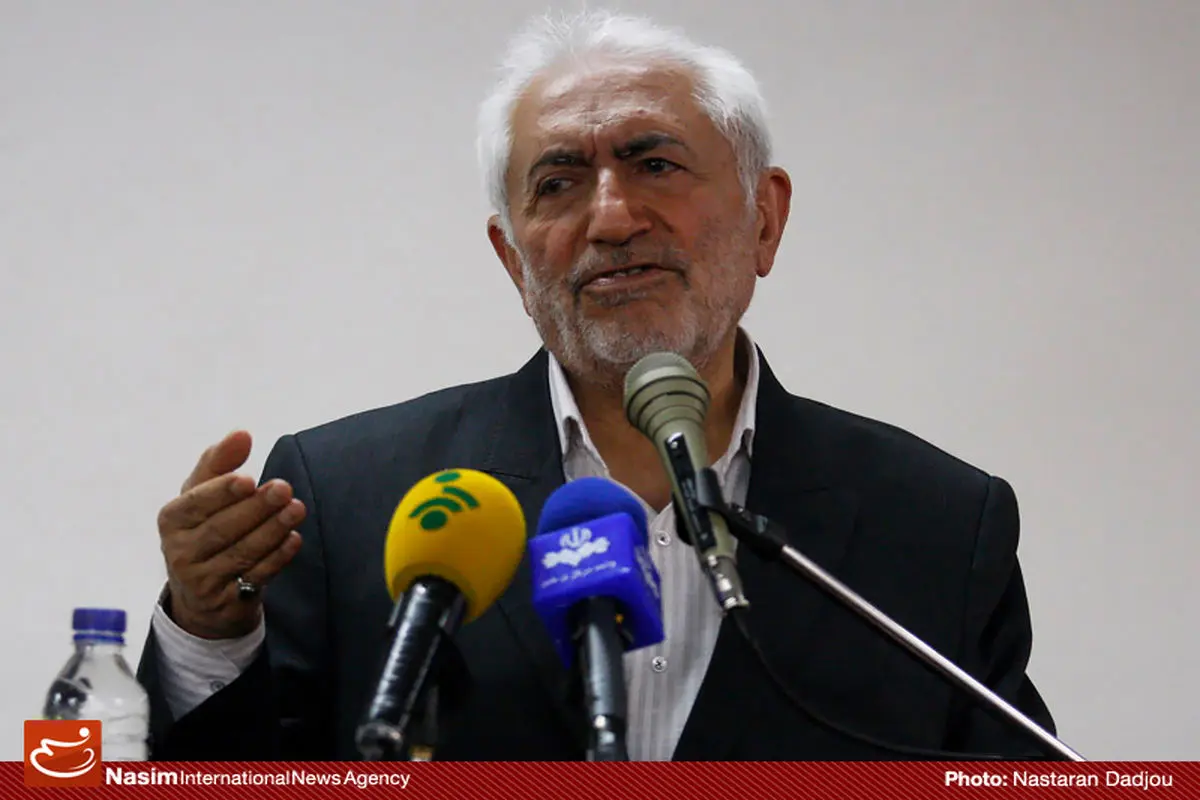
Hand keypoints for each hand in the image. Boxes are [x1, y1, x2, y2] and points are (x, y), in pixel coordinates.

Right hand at [157, 430, 305, 638]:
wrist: (202, 595)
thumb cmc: (204, 528)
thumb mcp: (203, 495)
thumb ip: (220, 462)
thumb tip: (242, 433)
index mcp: (172, 520)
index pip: (195, 504)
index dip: (221, 492)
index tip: (248, 479)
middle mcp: (180, 552)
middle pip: (221, 529)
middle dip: (256, 508)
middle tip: (284, 488)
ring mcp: (201, 581)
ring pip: (241, 554)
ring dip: (272, 530)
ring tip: (296, 509)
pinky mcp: (225, 603)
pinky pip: (255, 578)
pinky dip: (277, 558)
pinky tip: (294, 539)